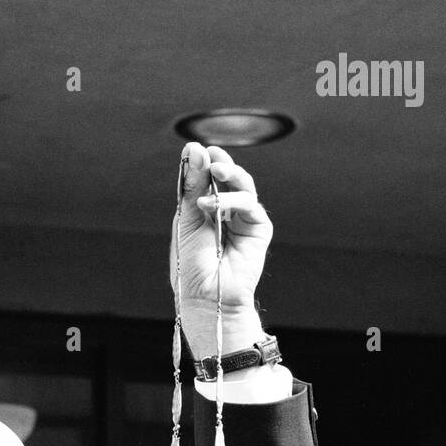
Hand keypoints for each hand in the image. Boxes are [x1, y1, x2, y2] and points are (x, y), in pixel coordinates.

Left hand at [171, 143, 273, 358]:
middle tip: (211, 154)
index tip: (196, 149)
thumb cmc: (192, 267)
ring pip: (243, 186)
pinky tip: (211, 206)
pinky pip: (250, 205)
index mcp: (206, 212)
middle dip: (220, 164)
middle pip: (228, 178)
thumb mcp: (186, 220)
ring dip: (230, 175)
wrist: (206, 298)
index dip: (203, 164)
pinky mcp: (259, 230)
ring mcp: (244, 221)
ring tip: (215, 172)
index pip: (207, 180)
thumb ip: (192, 186)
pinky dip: (231, 200)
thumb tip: (195, 148)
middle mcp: (226, 214)